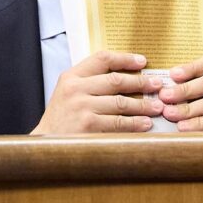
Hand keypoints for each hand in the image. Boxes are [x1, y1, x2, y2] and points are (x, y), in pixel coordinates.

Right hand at [31, 51, 164, 134]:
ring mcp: (81, 107)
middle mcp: (75, 88)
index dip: (125, 59)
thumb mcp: (68, 93)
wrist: (44, 144)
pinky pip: (118, 123)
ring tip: (157, 107)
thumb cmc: (61, 119)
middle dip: (141, 83)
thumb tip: (127, 78)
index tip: (143, 62)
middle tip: (158, 85)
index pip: (102, 59)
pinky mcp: (87, 126)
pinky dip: (135, 123)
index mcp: (71, 76)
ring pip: (121, 102)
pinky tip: (145, 124)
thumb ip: (90, 83)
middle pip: (116, 80)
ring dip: (143, 105)